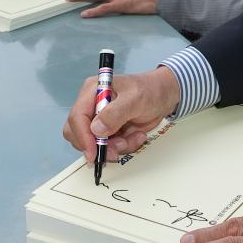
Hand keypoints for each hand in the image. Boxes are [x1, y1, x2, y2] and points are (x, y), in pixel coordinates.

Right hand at [63, 66, 179, 163]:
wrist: (164, 95)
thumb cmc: (150, 90)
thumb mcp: (135, 98)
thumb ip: (115, 113)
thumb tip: (96, 129)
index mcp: (92, 91)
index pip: (77, 117)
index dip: (82, 137)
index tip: (94, 153)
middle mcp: (92, 106)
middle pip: (78, 134)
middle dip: (98, 146)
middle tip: (119, 147)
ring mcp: (100, 120)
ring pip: (94, 145)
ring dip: (115, 147)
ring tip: (134, 136)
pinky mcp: (109, 131)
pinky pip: (109, 147)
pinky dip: (124, 146)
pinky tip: (137, 135)